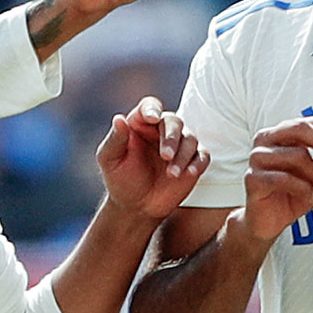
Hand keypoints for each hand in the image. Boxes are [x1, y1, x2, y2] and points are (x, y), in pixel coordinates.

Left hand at [96, 96, 209, 220]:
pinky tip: (190, 173)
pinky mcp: (192, 160)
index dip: (152, 109)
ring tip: (172, 174)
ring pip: (190, 139)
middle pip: (174, 121)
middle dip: (171, 138)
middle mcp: (161, 130)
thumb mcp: (110, 159)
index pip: (150, 106)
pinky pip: (202, 155)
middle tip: (165, 156)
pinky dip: (198, 163)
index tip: (153, 118)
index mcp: (140, 123)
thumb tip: (118, 118)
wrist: (136, 206)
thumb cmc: (120, 179)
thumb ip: (115, 139)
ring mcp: (179, 145)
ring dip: (183, 155)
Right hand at [239, 116, 312, 241]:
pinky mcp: (253, 178)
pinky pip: (284, 178)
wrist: (269, 222)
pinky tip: (310, 198)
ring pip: (297, 155)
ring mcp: (257, 158)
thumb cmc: (292, 194)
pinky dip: (304, 189)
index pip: (311, 123)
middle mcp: (266, 139)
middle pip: (300, 128)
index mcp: (281, 133)